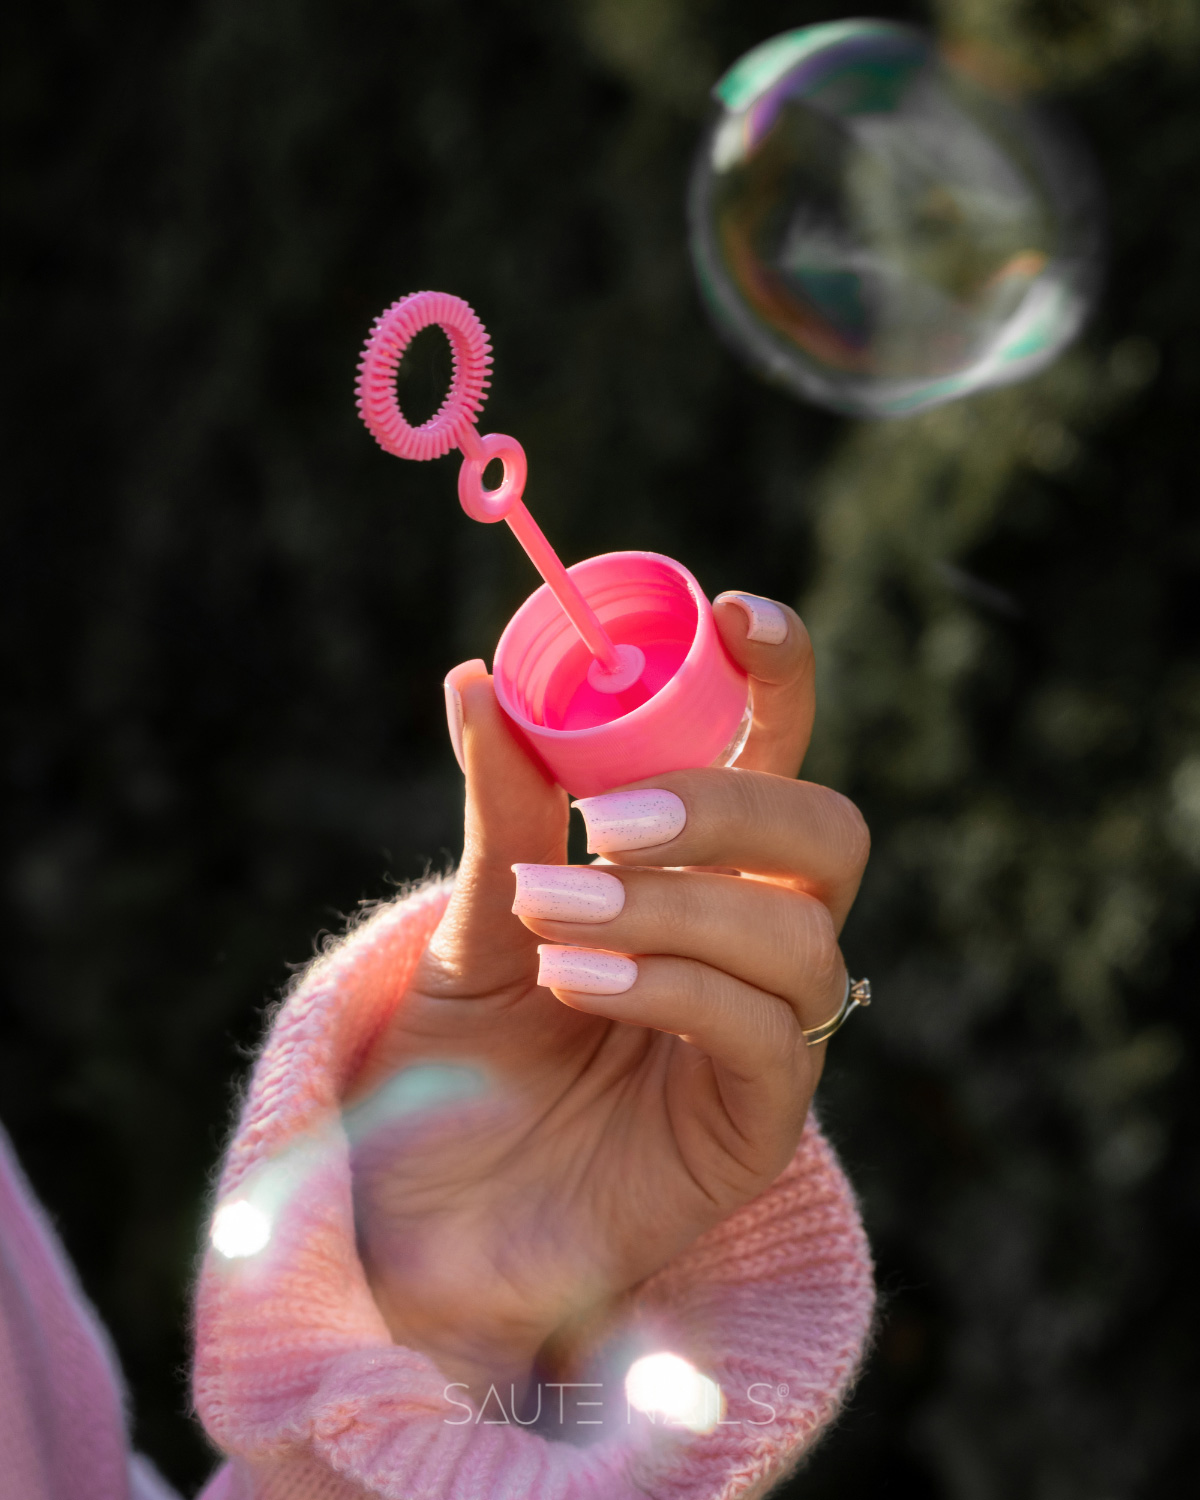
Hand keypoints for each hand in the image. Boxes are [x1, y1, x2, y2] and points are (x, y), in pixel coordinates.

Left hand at [348, 593, 868, 1398]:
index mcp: (700, 871)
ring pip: (796, 937)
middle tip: (614, 820)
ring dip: (672, 909)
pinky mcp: (758, 1126)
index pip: (778, 753)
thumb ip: (504, 814)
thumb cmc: (456, 1066)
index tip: (730, 615)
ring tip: (552, 917)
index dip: (778, 677)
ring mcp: (768, 1035)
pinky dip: (670, 988)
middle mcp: (753, 940)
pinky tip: (576, 981)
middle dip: (732, 808)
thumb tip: (479, 679)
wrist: (423, 1222)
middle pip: (825, 835)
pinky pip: (763, 1036)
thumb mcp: (473, 922)